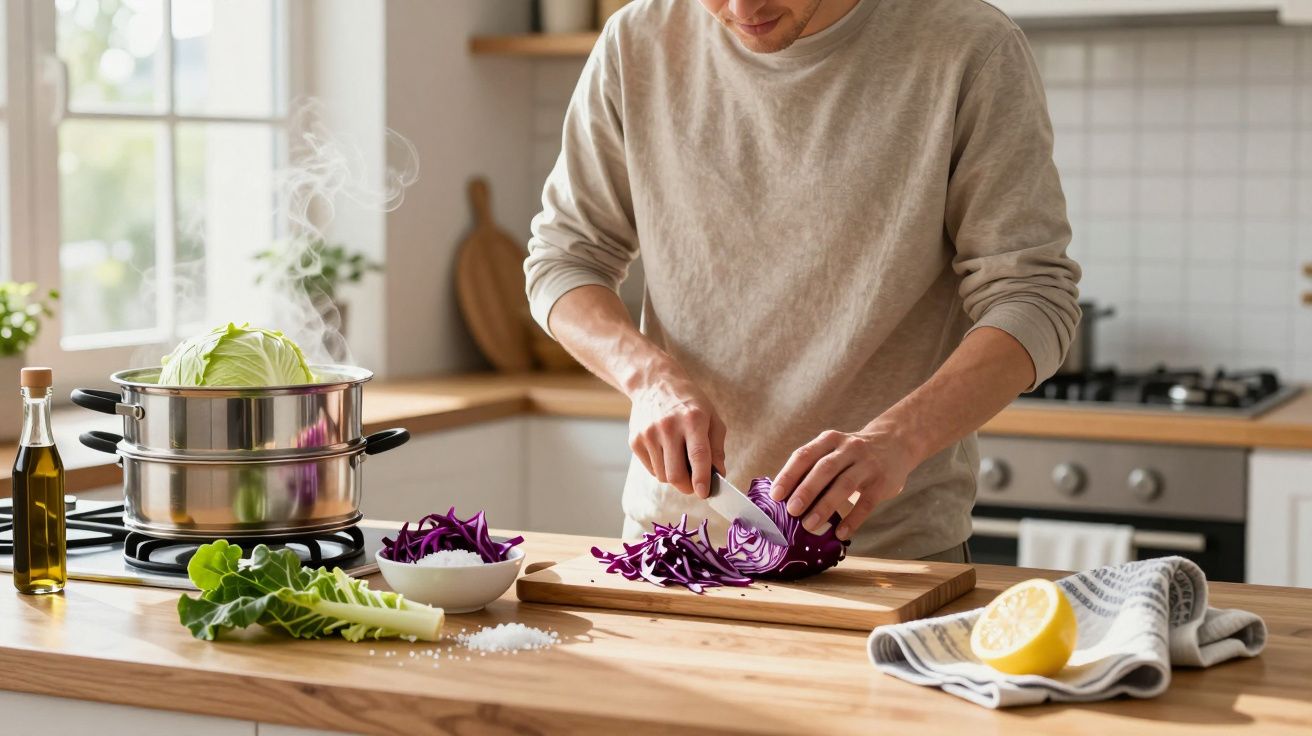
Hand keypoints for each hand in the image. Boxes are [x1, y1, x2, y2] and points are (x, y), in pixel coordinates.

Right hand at [627, 367, 726, 497]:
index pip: (698, 456)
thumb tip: (718, 475)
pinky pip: (651, 469)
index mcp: (692, 419)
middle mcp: (668, 427)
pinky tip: (666, 452)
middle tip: (695, 486)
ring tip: (680, 460)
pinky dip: (662, 469)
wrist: (654, 383)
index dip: (702, 479)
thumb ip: (716, 448)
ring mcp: (648, 434)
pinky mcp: (635, 440)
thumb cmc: (689, 402)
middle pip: (676, 474)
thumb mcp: (712, 417)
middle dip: (688, 487)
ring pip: (663, 476)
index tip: (705, 493)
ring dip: (675, 477)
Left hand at [769, 424, 916, 539]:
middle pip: (824, 469)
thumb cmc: (853, 454)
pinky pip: (866, 503)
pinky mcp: (883, 482)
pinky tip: (840, 533)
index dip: (788, 475)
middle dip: (806, 490)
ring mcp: (867, 464)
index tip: (775, 495)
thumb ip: (814, 468)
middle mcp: (849, 448)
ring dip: (825, 506)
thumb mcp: (834, 450)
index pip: (805, 455)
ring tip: (810, 525)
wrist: (896, 442)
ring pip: (844, 485)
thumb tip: (786, 498)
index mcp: (830, 440)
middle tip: (791, 511)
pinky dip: (852, 519)